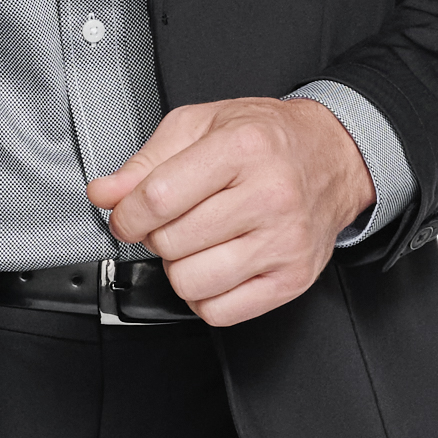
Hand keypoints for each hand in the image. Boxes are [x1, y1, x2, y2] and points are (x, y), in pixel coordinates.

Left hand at [86, 97, 373, 325]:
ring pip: (191, 282)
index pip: (159, 198)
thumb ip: (145, 162)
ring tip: (197, 240)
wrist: (332, 156)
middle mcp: (270, 195)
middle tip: (176, 218)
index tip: (126, 214)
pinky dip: (204, 295)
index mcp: (243, 148)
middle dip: (158, 234)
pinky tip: (215, 263)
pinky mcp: (292, 278)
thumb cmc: (265, 138)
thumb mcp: (199, 126)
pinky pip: (220, 311)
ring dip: (180, 266)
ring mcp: (284, 242)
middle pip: (171, 242)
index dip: (127, 212)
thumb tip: (104, 194)